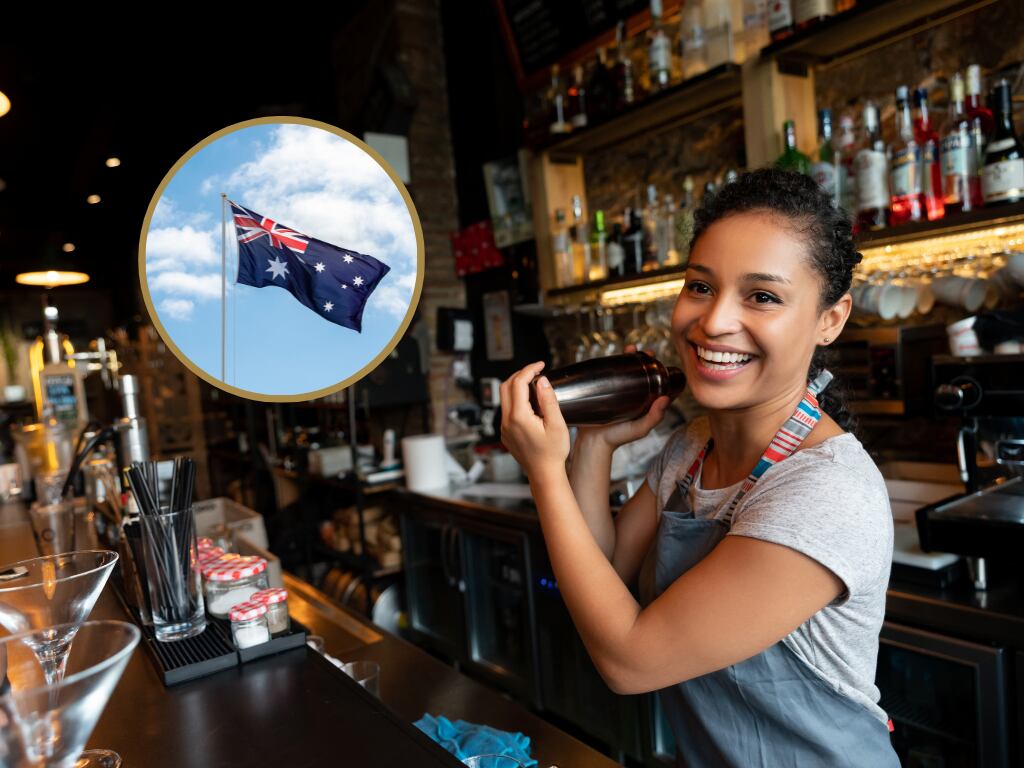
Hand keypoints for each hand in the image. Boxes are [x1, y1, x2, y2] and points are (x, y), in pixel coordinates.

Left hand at [499, 361, 569, 479]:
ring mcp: (504, 428)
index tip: (541, 365)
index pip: (518, 383)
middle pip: (505, 386)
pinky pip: (506, 410)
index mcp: (519, 417)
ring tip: (534, 384)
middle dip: (520, 374)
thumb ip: (548, 400)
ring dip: (517, 386)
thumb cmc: (553, 453)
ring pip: (504, 398)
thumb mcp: (557, 424)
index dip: (530, 369)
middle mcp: (507, 421)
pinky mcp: (506, 433)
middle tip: (536, 371)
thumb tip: (541, 380)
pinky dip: (515, 399)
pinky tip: (530, 402)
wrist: (544, 474)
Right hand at [575, 344, 670, 449]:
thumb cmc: (618, 438)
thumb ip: (654, 417)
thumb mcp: (640, 428)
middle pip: (638, 372)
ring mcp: (616, 392)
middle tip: (642, 352)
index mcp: (643, 402)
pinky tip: (612, 356)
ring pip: (623, 371)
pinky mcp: (601, 391)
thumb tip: (666, 398)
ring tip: (630, 349)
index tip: (657, 360)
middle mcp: (631, 395)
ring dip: (627, 357)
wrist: (592, 442)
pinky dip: (610, 364)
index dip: (657, 369)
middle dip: (641, 359)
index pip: (653, 382)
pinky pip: (607, 375)